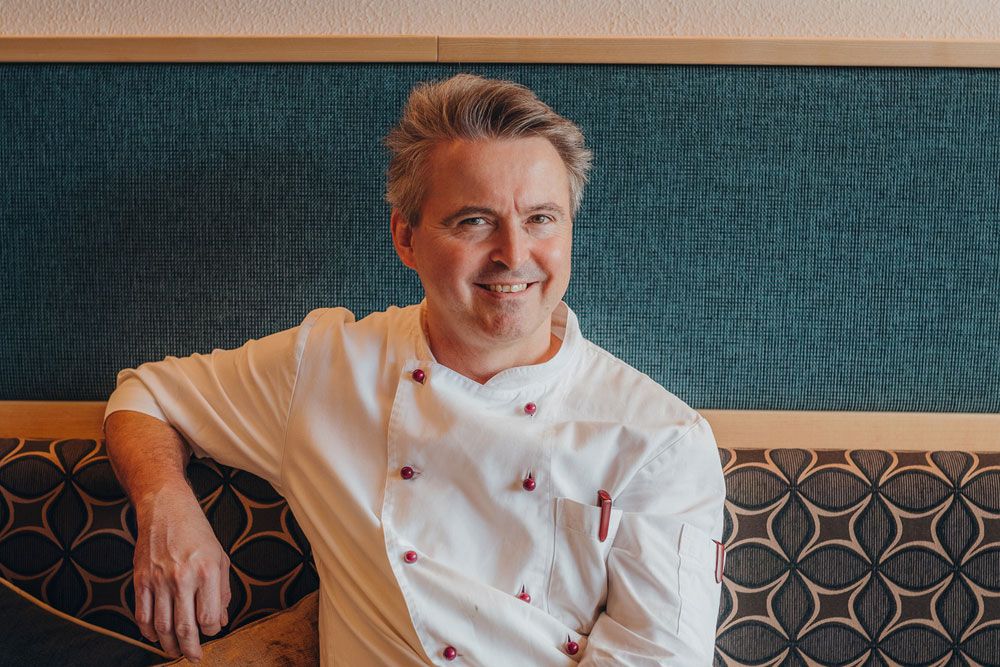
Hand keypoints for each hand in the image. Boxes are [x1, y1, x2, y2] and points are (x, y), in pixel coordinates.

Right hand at [132, 484, 231, 661]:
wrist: (165, 508)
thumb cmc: (196, 531)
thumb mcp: (220, 557)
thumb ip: (223, 592)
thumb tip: (220, 621)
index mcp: (206, 572)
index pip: (209, 618)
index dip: (211, 631)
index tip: (211, 631)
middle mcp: (182, 578)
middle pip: (184, 627)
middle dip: (190, 649)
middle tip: (194, 657)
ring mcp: (158, 580)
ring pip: (161, 626)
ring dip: (168, 645)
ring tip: (175, 652)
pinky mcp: (140, 579)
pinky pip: (141, 614)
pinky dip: (147, 631)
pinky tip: (155, 636)